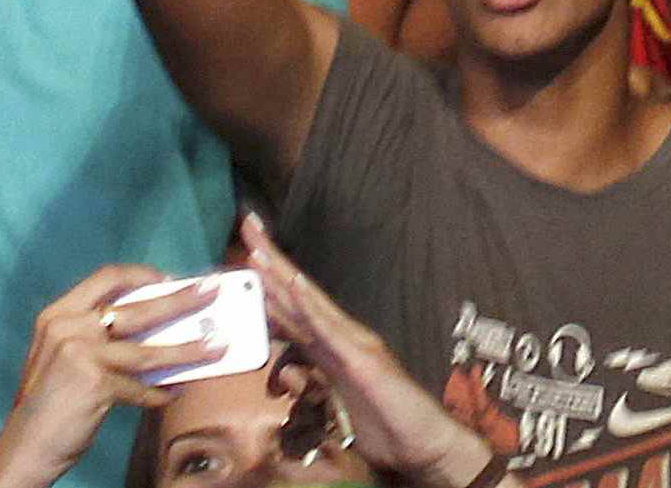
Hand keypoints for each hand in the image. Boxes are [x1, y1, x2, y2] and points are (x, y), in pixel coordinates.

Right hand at [0, 268, 224, 487]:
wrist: (24, 447)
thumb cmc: (48, 405)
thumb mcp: (61, 357)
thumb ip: (94, 338)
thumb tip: (151, 329)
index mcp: (59, 313)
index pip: (106, 278)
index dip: (141, 275)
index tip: (169, 277)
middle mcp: (69, 326)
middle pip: (137, 307)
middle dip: (179, 299)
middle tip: (210, 292)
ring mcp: (81, 353)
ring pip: (147, 349)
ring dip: (187, 349)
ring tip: (216, 347)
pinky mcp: (95, 384)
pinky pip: (140, 387)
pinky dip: (159, 393)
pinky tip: (173, 393)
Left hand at [240, 215, 490, 487]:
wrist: (425, 443)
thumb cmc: (385, 425)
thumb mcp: (337, 406)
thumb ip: (312, 385)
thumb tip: (285, 372)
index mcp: (331, 346)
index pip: (293, 308)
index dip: (269, 281)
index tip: (247, 254)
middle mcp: (340, 336)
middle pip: (297, 295)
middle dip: (270, 263)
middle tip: (246, 228)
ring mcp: (352, 343)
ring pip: (309, 304)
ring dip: (282, 275)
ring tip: (258, 250)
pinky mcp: (362, 359)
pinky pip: (331, 330)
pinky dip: (311, 305)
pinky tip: (295, 285)